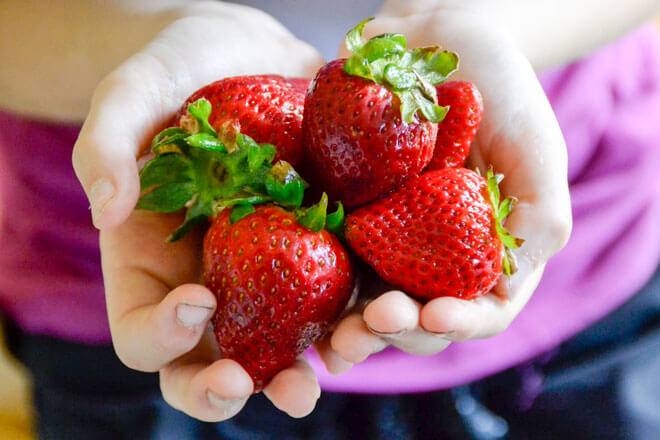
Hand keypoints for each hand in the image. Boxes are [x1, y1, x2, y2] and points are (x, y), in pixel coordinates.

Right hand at [73, 3, 325, 420]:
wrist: (251, 55)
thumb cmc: (180, 73)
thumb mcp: (131, 94)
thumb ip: (105, 144)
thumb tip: (104, 208)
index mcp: (150, 269)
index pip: (141, 334)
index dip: (161, 336)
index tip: (196, 300)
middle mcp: (210, 285)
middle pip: (209, 364)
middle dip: (226, 387)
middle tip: (247, 384)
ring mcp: (268, 276)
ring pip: (279, 348)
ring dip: (300, 371)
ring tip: (326, 369)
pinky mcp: (320, 252)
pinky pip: (335, 299)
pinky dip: (353, 317)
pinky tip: (374, 315)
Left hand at [330, 5, 571, 362]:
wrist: (436, 43)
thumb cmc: (499, 90)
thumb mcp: (535, 147)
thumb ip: (538, 219)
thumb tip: (506, 288)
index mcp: (484, 254)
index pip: (479, 311)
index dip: (459, 324)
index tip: (436, 314)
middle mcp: (433, 260)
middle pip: (416, 320)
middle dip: (396, 330)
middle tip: (376, 320)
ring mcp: (385, 244)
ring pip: (364, 304)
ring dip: (350, 329)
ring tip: (336, 335)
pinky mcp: (342, 218)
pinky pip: (322, 259)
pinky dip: (308, 285)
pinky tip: (292, 301)